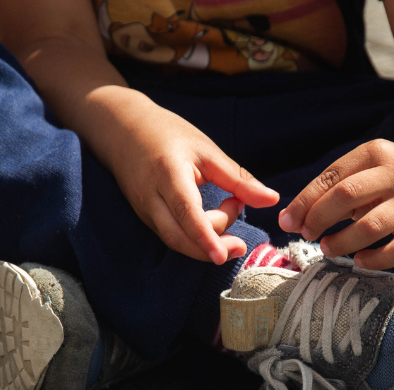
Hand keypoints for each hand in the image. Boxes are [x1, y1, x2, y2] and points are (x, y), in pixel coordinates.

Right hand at [108, 100, 278, 264]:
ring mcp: (144, 211)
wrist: (121, 130)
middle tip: (241, 243)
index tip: (223, 256)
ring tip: (232, 219)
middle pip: (179, 237)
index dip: (205, 237)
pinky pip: (171, 235)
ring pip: (175, 240)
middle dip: (210, 248)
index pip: (186, 212)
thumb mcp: (207, 150)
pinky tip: (213, 220)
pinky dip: (194, 235)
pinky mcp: (145, 217)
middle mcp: (150, 198)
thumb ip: (238, 179)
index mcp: (168, 174)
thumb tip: (271, 200)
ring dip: (206, 241)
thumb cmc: (168, 135)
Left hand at [278, 139, 393, 269]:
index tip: (287, 221)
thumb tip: (289, 220)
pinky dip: (375, 259)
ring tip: (328, 249)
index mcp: (375, 153)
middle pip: (348, 196)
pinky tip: (358, 261)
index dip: (305, 202)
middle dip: (319, 219)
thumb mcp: (364, 170)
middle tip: (307, 234)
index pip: (332, 177)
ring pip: (371, 225)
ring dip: (342, 241)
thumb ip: (331, 191)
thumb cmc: (389, 176)